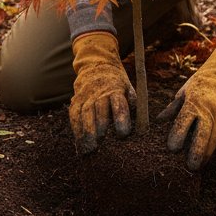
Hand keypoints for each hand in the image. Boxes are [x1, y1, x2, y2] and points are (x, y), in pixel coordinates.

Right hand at [69, 32, 135, 152]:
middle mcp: (99, 91)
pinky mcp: (76, 99)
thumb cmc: (118, 85)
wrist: (98, 66)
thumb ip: (133, 107)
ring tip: (89, 149)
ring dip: (86, 131)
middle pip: (97, 109)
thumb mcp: (130, 90)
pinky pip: (74, 115)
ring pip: (84, 113)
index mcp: (116, 89)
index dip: (120, 118)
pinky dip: (76, 130)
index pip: (118, 104)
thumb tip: (141, 129)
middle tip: (100, 145)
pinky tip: (80, 144)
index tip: (122, 134)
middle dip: (99, 127)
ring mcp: (86, 95)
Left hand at [158, 42, 215, 171]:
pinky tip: (206, 154)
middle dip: (197, 152)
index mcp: (193, 102)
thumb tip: (158, 120)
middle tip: (190, 166)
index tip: (172, 148)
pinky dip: (214, 147)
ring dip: (206, 153)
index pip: (185, 121)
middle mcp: (209, 110)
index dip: (178, 135)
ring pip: (214, 140)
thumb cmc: (198, 86)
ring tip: (197, 164)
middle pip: (203, 135)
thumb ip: (172, 109)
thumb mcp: (183, 94)